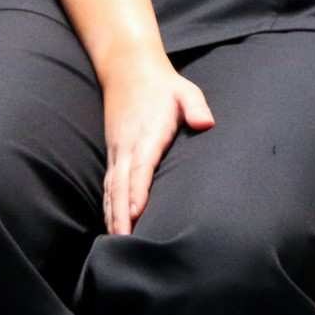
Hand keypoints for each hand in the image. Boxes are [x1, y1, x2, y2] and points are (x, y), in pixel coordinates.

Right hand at [100, 58, 215, 234]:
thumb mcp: (185, 90)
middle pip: (120, 185)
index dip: (137, 189)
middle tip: (124, 242)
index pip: (140, 166)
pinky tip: (112, 226)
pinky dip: (108, 206)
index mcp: (146, 133)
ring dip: (112, 215)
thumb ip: (196, 106)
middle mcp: (127, 147)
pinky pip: (108, 185)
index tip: (136, 212)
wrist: (129, 71)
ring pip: (111, 189)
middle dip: (121, 214)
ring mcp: (117, 152)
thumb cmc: (163, 87)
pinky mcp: (114, 156)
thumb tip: (206, 123)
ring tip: (116, 243)